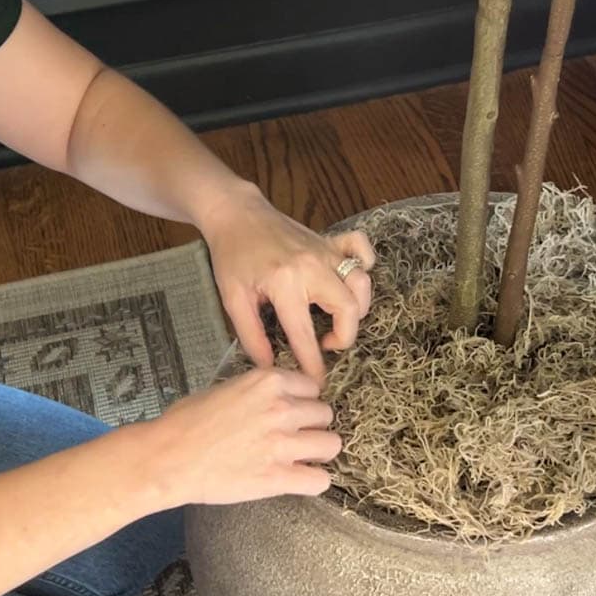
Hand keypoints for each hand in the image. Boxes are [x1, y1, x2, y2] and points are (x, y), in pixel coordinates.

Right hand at [150, 366, 339, 504]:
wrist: (166, 458)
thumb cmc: (184, 424)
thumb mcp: (224, 388)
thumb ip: (257, 391)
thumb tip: (273, 399)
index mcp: (267, 382)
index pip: (312, 387)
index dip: (303, 401)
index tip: (296, 412)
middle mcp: (281, 409)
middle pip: (325, 414)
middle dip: (313, 425)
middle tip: (297, 436)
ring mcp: (282, 444)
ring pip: (331, 444)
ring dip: (319, 451)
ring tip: (303, 458)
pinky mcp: (277, 477)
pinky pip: (319, 480)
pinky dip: (313, 481)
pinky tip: (300, 480)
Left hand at [199, 181, 375, 384]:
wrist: (236, 214)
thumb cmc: (232, 256)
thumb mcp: (233, 299)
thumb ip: (252, 336)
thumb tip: (269, 367)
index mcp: (285, 283)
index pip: (305, 333)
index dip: (313, 363)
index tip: (318, 382)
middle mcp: (313, 267)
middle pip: (349, 309)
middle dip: (344, 336)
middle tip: (325, 344)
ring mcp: (326, 251)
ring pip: (361, 283)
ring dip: (357, 308)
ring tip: (337, 319)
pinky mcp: (330, 241)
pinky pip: (361, 249)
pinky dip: (364, 265)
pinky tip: (348, 281)